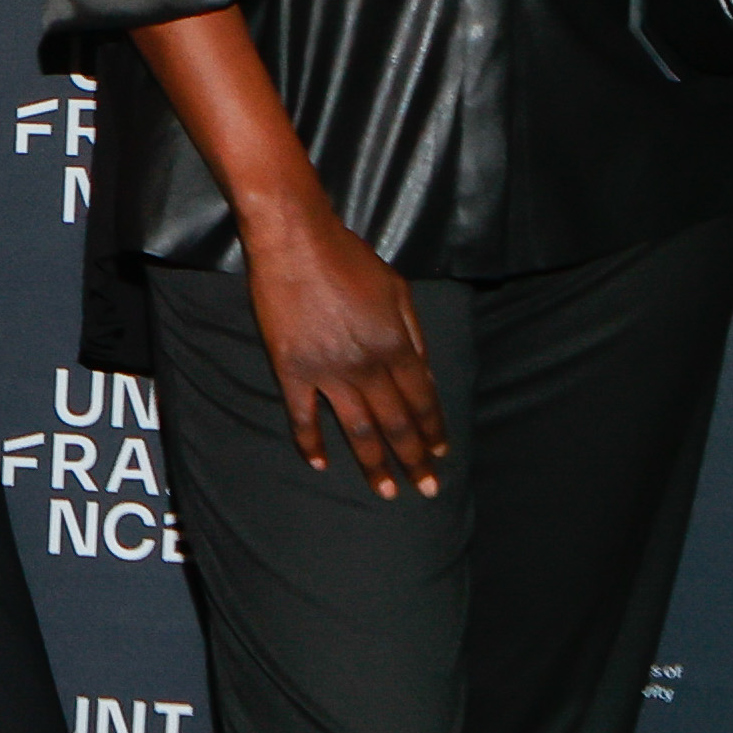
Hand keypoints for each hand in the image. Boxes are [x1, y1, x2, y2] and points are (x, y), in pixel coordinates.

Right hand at [250, 210, 444, 496]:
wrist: (295, 241)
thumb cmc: (349, 258)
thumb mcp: (398, 289)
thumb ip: (414, 334)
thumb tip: (426, 372)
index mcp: (396, 345)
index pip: (422, 399)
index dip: (434, 430)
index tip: (441, 454)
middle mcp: (367, 366)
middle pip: (396, 422)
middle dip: (414, 459)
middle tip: (425, 488)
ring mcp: (327, 372)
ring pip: (357, 429)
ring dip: (373, 463)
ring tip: (386, 491)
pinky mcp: (291, 370)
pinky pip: (303, 416)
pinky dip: (312, 443)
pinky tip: (322, 465)